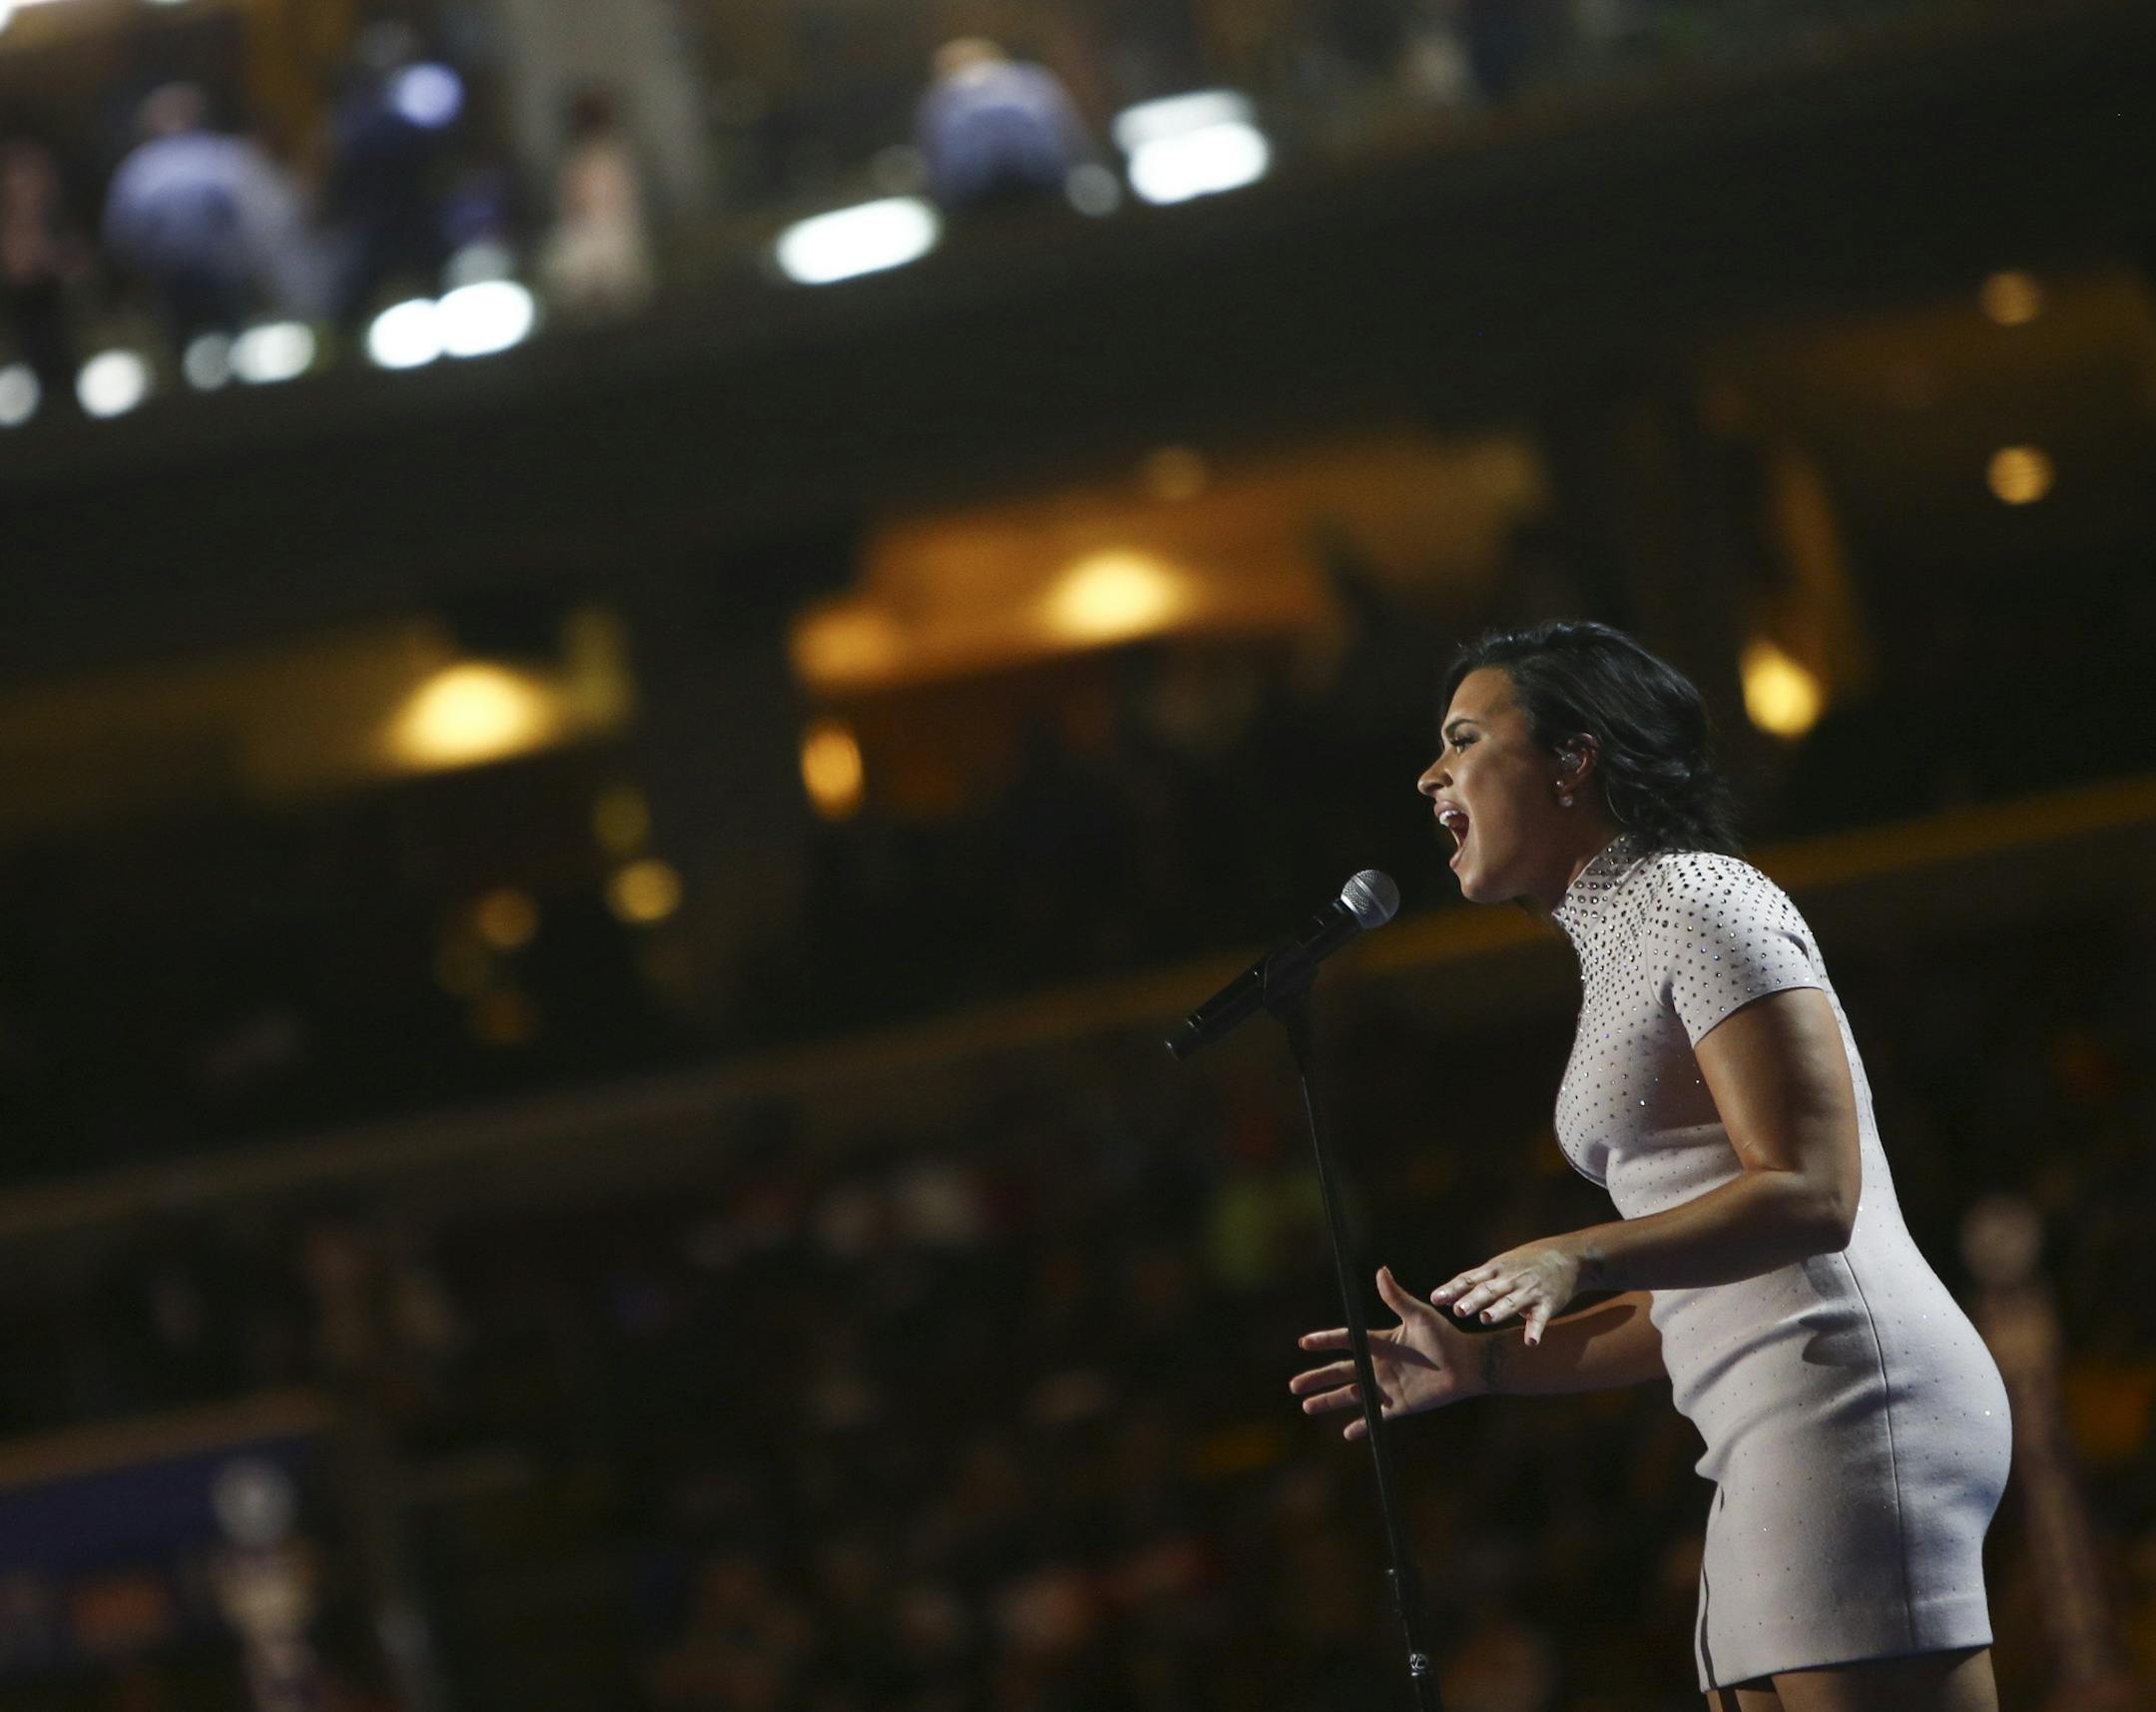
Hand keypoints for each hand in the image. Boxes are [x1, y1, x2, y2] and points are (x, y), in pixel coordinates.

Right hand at [1289, 1265, 1488, 1438]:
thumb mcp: (1418, 1315)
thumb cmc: (1445, 1337)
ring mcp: (1386, 1387)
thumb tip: (1381, 1270)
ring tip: (1307, 1407)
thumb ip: (1397, 1297)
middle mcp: (1378, 1365)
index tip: (1304, 1343)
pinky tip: (1347, 1433)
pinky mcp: (1399, 1406)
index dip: (1324, 1341)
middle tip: (1293, 1385)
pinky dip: (1362, 1426)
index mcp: (1379, 1342)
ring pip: (1350, 1396)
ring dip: (1329, 1401)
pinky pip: (1375, 1418)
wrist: (1467, 1365)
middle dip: (1316, 1378)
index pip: (1345, 1341)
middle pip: (1340, 1372)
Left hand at [1429, 1234, 1583, 1345]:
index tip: (1435, 1298)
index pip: (1469, 1279)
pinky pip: (1540, 1318)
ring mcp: (1529, 1291)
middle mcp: (1510, 1279)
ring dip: (1499, 1310)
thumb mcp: (1499, 1265)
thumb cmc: (1524, 1263)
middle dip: (1472, 1299)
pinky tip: (1530, 1342)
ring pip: (1512, 1302)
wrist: (1568, 1256)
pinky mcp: (1547, 1303)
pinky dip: (1535, 1329)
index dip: (1453, 1288)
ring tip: (1485, 1318)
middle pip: (1488, 1290)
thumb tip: (1443, 1298)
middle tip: (1457, 1310)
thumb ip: (1475, 1282)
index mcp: (1495, 1269)